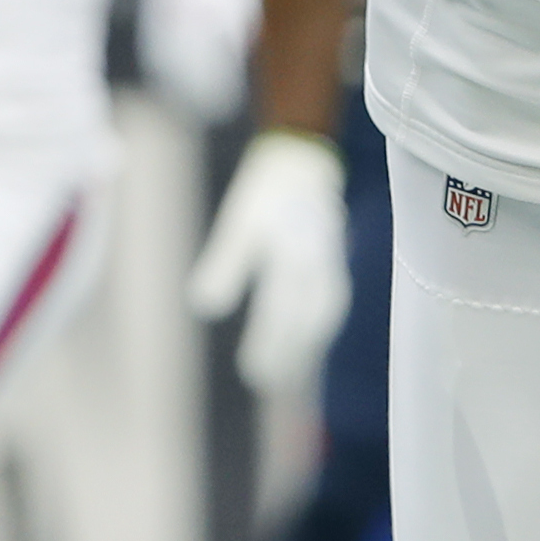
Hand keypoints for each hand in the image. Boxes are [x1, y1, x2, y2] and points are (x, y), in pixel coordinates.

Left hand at [187, 129, 351, 394]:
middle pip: (305, 320)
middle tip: (269, 381)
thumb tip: (206, 308)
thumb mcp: (238, 222)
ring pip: (324, 313)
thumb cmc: (264, 191)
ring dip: (309, 345)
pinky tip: (312, 337)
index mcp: (291, 254)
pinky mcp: (333, 258)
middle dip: (289, 354)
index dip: (268, 345)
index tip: (253, 371)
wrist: (301, 158)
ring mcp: (330, 260)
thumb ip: (224, 264)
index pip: (279, 313)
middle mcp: (316, 261)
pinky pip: (332, 300)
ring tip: (293, 371)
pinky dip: (322, 324)